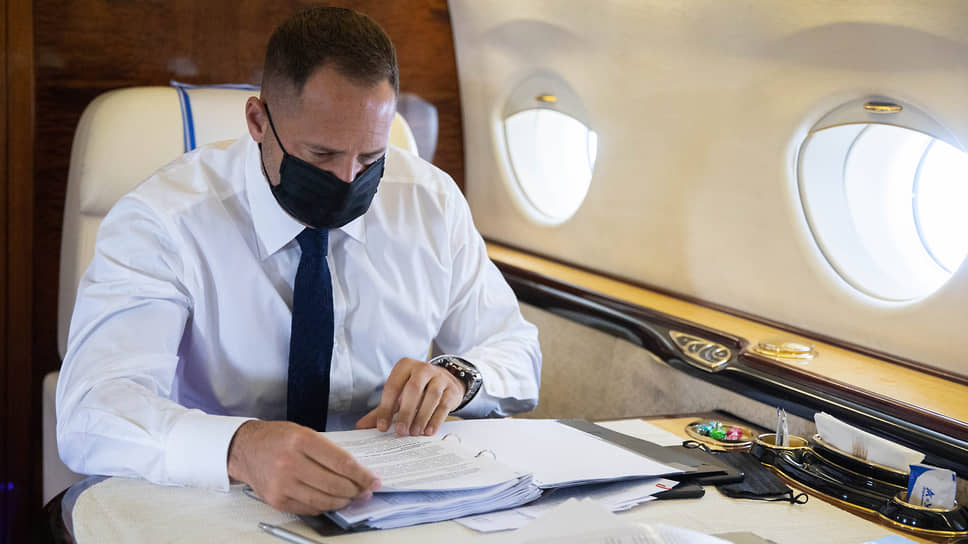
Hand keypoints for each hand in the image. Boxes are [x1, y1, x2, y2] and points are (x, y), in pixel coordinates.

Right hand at [227, 420, 379, 514]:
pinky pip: (309, 508)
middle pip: (335, 485)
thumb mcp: (304, 432)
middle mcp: (290, 463)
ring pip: (324, 500)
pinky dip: (324, 506)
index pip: (342, 463)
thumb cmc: (277, 438)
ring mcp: (282, 484)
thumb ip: (328, 451)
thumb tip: (356, 471)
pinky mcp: (276, 500)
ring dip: (342, 501)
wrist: (245, 448)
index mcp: (302, 441)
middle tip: (365, 490)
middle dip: (356, 490)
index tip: (373, 480)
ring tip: (351, 497)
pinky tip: (331, 501)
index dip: (362, 475)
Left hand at [356, 357, 465, 436]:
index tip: (383, 427)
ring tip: (414, 433)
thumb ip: (382, 409)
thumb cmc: (417, 389)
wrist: (445, 381)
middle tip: (401, 431)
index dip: (386, 408)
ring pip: (431, 397)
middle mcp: (422, 368)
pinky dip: (435, 420)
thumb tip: (361, 426)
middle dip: (406, 412)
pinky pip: (443, 405)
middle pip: (413, 389)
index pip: (392, 387)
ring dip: (421, 417)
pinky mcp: (451, 389)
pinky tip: (428, 431)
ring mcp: (439, 377)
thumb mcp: (399, 395)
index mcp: (404, 366)